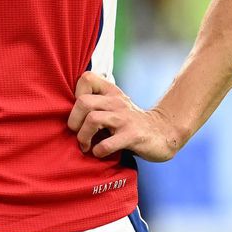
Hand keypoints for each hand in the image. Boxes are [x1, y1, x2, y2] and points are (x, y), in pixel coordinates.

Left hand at [67, 71, 182, 162]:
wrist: (163, 133)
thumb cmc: (130, 121)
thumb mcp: (115, 104)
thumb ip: (97, 102)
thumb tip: (69, 109)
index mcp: (111, 91)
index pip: (86, 78)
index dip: (76, 93)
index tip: (79, 111)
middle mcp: (116, 101)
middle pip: (83, 102)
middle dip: (73, 121)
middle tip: (76, 132)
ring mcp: (124, 119)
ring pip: (92, 120)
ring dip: (83, 137)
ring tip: (86, 145)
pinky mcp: (132, 136)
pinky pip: (107, 144)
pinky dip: (98, 151)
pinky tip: (99, 153)